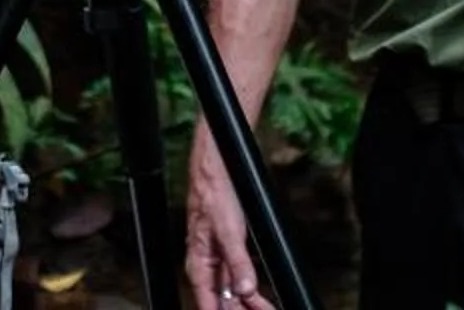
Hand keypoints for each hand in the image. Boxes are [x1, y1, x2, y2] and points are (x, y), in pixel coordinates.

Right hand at [183, 137, 272, 309]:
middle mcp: (206, 264)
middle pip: (222, 301)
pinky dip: (248, 289)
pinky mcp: (228, 249)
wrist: (216, 166)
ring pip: (231, 291)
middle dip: (242, 309)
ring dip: (248, 303)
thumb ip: (237, 260)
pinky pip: (237, 276)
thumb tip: (245, 288)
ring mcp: (217, 257)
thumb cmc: (212, 191)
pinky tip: (258, 296)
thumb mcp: (228, 228)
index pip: (208, 304)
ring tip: (265, 308)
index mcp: (198, 263)